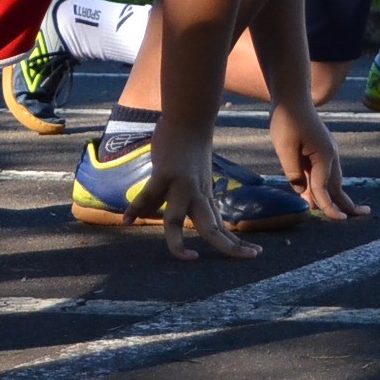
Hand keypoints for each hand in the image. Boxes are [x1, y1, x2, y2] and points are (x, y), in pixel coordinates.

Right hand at [128, 117, 258, 262]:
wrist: (188, 119)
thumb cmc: (187, 148)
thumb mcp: (190, 178)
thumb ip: (171, 198)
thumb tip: (146, 214)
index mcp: (204, 197)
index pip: (220, 227)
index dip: (235, 244)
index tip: (253, 254)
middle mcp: (196, 195)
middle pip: (211, 229)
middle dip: (228, 249)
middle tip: (250, 259)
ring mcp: (180, 185)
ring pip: (177, 221)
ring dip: (179, 243)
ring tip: (187, 257)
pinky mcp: (164, 174)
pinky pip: (147, 196)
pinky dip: (135, 208)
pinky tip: (126, 220)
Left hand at [269, 98, 367, 222]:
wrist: (292, 97)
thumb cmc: (287, 120)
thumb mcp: (285, 148)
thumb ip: (293, 172)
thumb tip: (302, 191)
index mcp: (324, 155)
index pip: (324, 188)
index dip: (328, 206)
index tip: (339, 221)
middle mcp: (330, 154)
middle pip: (337, 185)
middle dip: (347, 203)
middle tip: (363, 216)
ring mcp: (327, 150)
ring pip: (332, 179)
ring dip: (336, 195)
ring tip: (346, 211)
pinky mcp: (321, 148)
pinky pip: (325, 171)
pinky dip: (326, 184)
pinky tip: (319, 192)